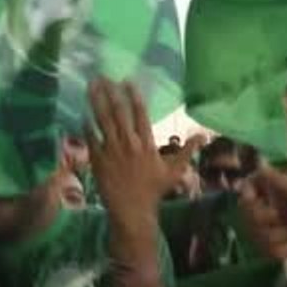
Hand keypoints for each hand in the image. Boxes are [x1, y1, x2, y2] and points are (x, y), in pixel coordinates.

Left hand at [86, 79, 203, 219]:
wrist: (133, 210)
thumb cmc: (154, 190)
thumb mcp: (175, 170)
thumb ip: (187, 151)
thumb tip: (203, 136)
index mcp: (147, 143)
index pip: (140, 113)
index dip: (133, 95)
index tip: (126, 80)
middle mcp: (129, 143)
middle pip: (118, 111)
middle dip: (110, 92)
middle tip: (103, 76)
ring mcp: (112, 150)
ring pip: (103, 120)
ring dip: (96, 101)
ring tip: (91, 86)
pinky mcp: (98, 159)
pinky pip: (91, 138)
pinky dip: (86, 125)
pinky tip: (83, 113)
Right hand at [239, 167, 286, 261]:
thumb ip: (282, 181)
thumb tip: (258, 168)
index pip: (256, 183)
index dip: (249, 190)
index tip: (250, 198)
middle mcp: (279, 207)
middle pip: (248, 209)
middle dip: (261, 217)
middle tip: (277, 220)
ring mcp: (277, 229)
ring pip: (254, 231)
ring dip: (274, 236)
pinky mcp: (278, 249)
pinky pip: (263, 249)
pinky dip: (279, 250)